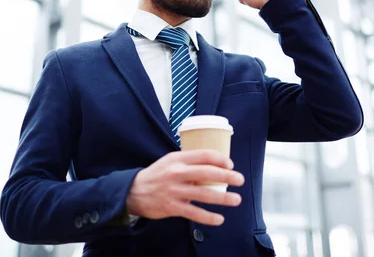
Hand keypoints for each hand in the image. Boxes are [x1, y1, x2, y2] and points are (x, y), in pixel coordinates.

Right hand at [126, 150, 243, 225]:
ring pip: (204, 194)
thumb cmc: (157, 174)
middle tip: (240, 180)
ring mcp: (174, 191)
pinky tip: (219, 219)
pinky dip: (208, 217)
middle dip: (227, 176)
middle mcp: (177, 173)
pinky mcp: (172, 207)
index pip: (204, 155)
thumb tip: (214, 163)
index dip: (220, 159)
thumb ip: (189, 161)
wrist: (133, 191)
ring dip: (223, 198)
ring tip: (236, 199)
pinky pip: (194, 213)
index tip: (230, 164)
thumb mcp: (170, 161)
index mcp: (178, 159)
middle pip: (207, 173)